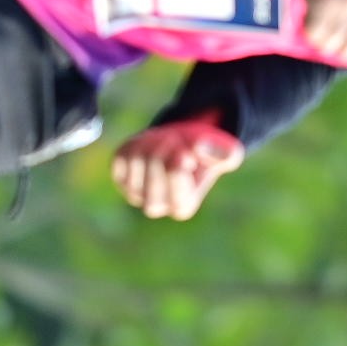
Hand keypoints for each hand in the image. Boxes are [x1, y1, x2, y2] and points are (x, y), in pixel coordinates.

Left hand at [111, 117, 245, 219]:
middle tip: (176, 139)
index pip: (174, 195)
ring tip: (166, 138)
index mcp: (182, 207)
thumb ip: (225, 153)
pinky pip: (123, 158)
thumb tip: (201, 148)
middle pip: (154, 175)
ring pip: (137, 162)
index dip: (178, 169)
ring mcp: (135, 192)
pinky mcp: (121, 176)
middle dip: (166, 149)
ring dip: (153, 142)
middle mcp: (156, 205)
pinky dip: (137, 144)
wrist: (182, 146)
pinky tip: (150, 143)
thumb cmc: (204, 154)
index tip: (187, 154)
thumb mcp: (224, 152)